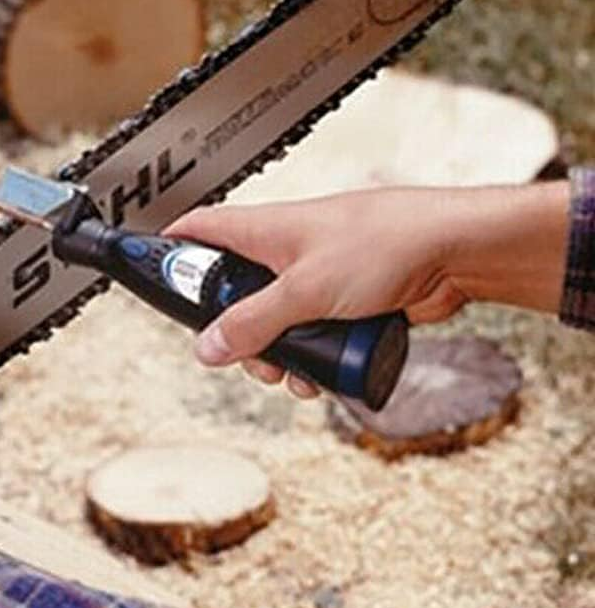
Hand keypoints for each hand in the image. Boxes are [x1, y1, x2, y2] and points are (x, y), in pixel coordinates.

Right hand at [165, 181, 568, 397]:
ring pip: (274, 320)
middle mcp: (285, 250)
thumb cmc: (384, 244)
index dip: (172, 248)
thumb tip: (207, 347)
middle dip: (234, 332)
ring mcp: (315, 275)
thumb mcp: (303, 290)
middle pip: (234, 293)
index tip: (152, 271)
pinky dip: (309, 357)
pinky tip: (321, 378)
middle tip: (243, 357)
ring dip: (275, 353)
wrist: (455, 250)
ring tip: (290, 376)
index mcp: (264, 230)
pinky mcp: (345, 300)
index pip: (200, 229)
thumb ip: (252, 321)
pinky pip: (311, 333)